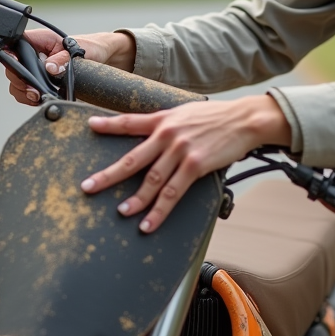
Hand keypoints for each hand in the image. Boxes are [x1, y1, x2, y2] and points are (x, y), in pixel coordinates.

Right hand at [4, 30, 135, 104]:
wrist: (102, 59)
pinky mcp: (41, 84)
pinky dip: (30, 99)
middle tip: (31, 90)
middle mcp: (34, 55)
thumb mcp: (79, 51)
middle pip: (12, 67)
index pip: (15, 44)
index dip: (10, 55)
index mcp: (40, 40)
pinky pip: (27, 93)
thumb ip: (63, 59)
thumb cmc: (90, 48)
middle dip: (19, 80)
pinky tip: (40, 100)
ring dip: (23, 92)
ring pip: (17, 82)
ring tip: (36, 97)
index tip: (15, 66)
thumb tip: (49, 68)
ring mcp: (36, 70)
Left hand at [82, 94, 292, 232]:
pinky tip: (149, 222)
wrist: (245, 119)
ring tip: (122, 212)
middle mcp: (167, 135)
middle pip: (132, 158)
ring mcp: (180, 151)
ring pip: (151, 180)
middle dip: (108, 175)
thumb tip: (157, 134)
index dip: (109, 124)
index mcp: (164, 120)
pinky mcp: (194, 165)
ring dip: (135, 199)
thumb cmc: (219, 117)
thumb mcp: (187, 113)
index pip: (131, 121)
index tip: (91, 126)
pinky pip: (172, 193)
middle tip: (89, 187)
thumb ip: (170, 124)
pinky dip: (159, 210)